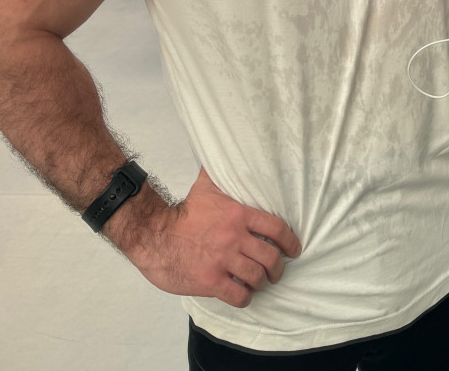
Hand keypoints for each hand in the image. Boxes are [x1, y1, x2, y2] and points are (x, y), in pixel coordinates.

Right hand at [124, 166, 301, 308]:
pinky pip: (238, 295)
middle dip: (277, 268)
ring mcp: (223, 261)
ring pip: (256, 277)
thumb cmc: (183, 213)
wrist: (155, 235)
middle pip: (270, 257)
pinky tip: (242, 294)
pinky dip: (245, 297)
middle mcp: (234, 238)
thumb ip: (222, 173)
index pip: (276, 228)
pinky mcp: (210, 281)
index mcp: (238, 215)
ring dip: (261, 283)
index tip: (293, 250)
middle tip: (276, 271)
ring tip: (259, 283)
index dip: (290, 241)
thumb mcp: (206, 186)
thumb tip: (230, 151)